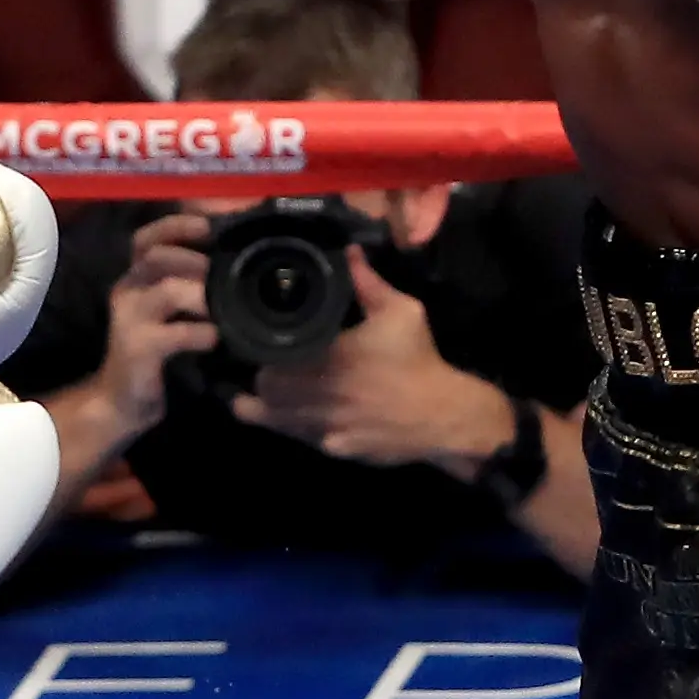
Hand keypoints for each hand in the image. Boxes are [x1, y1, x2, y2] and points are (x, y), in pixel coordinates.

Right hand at [99, 213, 216, 436]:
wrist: (122, 401)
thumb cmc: (154, 351)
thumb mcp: (169, 312)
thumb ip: (188, 285)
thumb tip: (231, 261)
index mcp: (136, 277)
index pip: (148, 237)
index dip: (176, 225)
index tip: (208, 225)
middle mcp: (127, 290)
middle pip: (154, 254)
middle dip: (193, 256)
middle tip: (222, 269)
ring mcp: (129, 319)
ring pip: (166, 290)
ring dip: (202, 293)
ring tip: (223, 306)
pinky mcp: (137, 349)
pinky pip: (174, 334)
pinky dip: (200, 333)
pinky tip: (215, 339)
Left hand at [235, 250, 512, 470]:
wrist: (444, 415)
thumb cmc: (418, 360)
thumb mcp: (400, 312)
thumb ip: (367, 282)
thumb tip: (348, 250)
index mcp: (331, 358)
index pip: (273, 360)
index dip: (262, 352)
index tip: (262, 341)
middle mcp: (322, 394)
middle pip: (266, 391)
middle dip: (262, 378)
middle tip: (265, 364)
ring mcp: (327, 426)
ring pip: (275, 420)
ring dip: (266, 406)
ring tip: (255, 395)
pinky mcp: (335, 448)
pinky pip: (300, 438)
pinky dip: (291, 427)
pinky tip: (290, 417)